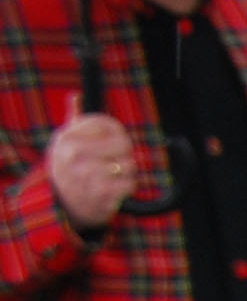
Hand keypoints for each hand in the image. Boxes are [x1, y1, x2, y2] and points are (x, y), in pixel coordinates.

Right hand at [46, 113, 130, 229]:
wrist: (61, 204)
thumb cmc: (70, 167)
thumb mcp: (66, 142)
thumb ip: (75, 119)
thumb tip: (75, 96)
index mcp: (67, 138)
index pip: (109, 125)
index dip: (118, 133)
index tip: (113, 141)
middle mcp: (74, 155)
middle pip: (124, 145)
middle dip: (126, 153)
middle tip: (117, 160)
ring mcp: (86, 176)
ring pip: (130, 165)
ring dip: (128, 172)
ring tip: (115, 175)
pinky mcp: (100, 196)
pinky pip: (130, 184)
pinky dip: (129, 186)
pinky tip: (118, 187)